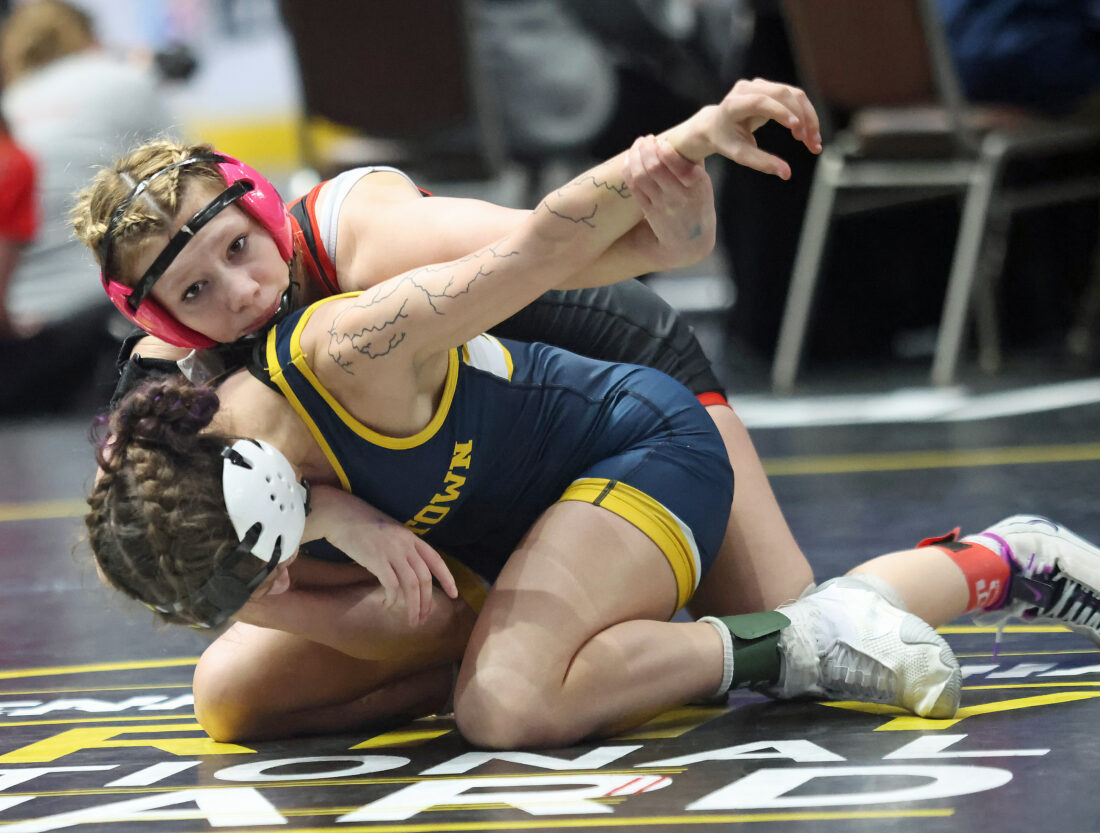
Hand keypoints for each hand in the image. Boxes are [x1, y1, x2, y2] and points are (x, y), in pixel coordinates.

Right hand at [350, 517, 459, 626]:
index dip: (447, 578)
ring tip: (412, 620)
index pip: (436, 560)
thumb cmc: (363, 524)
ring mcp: (392, 552)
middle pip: (424, 578)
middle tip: (424, 618)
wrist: (342, 515)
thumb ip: (403, 547)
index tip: (454, 594)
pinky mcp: (376, 560)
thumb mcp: (392, 531)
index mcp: (411, 538)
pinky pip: (391, 585)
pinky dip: (392, 599)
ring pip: (411, 585)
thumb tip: (409, 569)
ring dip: (413, 606)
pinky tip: (388, 605)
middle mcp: (405, 545)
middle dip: (427, 601)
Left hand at [622, 134, 715, 270]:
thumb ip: (694, 163)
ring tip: (637, 146)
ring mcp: (663, 205)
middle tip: (644, 139)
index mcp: (698, 185)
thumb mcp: (704, 185)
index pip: (678, 164)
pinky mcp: (649, 212)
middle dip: (646, 148)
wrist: (690, 243)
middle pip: (655, 167)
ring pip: (641, 176)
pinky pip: (634, 188)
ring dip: (635, 156)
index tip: (659, 141)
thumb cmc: (697, 205)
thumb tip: (682, 138)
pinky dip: (628, 170)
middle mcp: (680, 196)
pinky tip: (629, 160)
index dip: (663, 149)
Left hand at [662, 77, 822, 177]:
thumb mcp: (739, 155)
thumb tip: (787, 174)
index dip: (780, 111)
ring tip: (814, 143)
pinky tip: (809, 134)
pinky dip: (805, 114)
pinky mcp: (770, 88)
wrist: (716, 126)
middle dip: (802, 118)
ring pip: (793, 94)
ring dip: (808, 117)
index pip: (760, 102)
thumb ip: (761, 162)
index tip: (797, 127)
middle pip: (782, 94)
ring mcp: (760, 85)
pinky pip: (794, 97)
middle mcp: (747, 88)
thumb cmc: (725, 141)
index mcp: (733, 104)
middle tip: (812, 143)